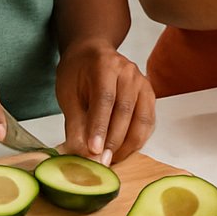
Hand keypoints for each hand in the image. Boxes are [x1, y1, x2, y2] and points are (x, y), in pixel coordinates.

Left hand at [55, 39, 154, 164]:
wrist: (93, 54)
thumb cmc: (78, 72)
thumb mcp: (67, 94)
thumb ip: (75, 123)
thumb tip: (81, 152)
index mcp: (105, 65)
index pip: (105, 99)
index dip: (99, 126)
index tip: (93, 150)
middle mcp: (129, 72)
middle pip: (125, 111)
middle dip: (113, 141)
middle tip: (101, 162)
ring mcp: (142, 83)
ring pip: (141, 119)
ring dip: (127, 144)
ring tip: (110, 160)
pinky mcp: (149, 95)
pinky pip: (148, 122)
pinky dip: (137, 140)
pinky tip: (122, 151)